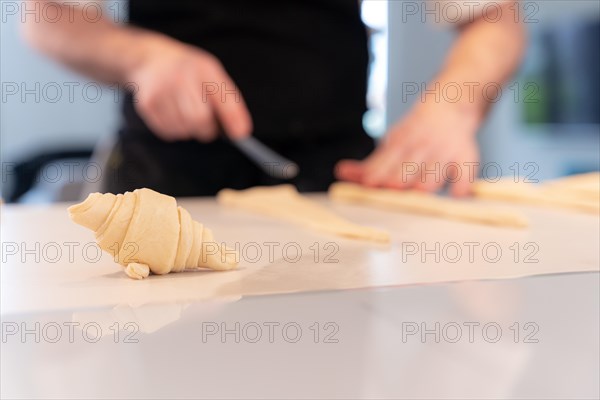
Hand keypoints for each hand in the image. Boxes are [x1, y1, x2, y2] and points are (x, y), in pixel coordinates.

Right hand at [127, 35, 251, 141]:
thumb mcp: (212, 76)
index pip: (222, 98)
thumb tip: (241, 133)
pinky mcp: (147, 105)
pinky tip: (173, 114)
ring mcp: (160, 91)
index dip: (232, 119)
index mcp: (202, 69)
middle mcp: (180, 78)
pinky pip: (169, 132)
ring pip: (185, 130)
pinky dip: (176, 130)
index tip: (240, 135)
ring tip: (186, 113)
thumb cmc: (189, 72)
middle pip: (200, 120)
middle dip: (207, 129)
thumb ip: (230, 103)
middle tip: (207, 124)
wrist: (151, 59)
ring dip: (190, 130)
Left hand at [336, 100, 481, 196]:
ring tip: (419, 192)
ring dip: (425, 185)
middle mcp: (421, 147)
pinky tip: (456, 194)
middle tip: (392, 188)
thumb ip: (368, 164)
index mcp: (400, 143)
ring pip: (432, 178)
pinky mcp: (466, 158)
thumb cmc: (415, 134)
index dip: (377, 174)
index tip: (368, 184)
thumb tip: (340, 173)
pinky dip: (461, 186)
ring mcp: (444, 153)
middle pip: (406, 172)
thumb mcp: (391, 143)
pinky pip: (465, 176)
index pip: (386, 161)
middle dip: (398, 181)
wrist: (452, 104)